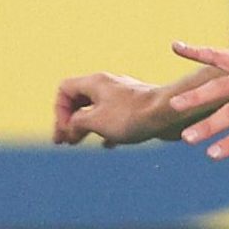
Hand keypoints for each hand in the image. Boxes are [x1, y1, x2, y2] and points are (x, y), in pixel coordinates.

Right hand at [52, 73, 173, 146]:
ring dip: (85, 126)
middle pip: (79, 99)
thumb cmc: (132, 115)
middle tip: (64, 141)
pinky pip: (114, 117)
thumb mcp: (96, 121)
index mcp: (95, 83)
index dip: (60, 111)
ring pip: (96, 109)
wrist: (168, 113)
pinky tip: (107, 145)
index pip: (65, 89)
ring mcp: (123, 96)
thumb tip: (70, 128)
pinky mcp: (136, 107)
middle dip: (69, 120)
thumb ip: (77, 124)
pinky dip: (106, 130)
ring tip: (78, 141)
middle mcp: (107, 85)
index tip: (66, 129)